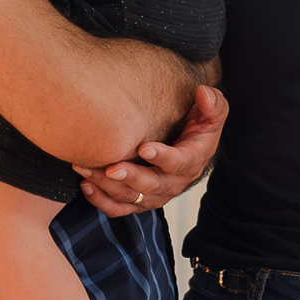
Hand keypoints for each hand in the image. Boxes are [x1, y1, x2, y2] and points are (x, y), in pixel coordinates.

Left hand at [72, 85, 226, 217]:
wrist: (190, 145)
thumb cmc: (199, 126)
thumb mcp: (213, 113)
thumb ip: (212, 104)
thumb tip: (204, 92)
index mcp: (192, 161)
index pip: (179, 162)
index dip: (162, 157)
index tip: (143, 148)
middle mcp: (174, 182)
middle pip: (152, 186)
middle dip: (131, 178)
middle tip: (111, 168)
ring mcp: (156, 193)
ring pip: (132, 198)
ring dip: (109, 187)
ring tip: (88, 170)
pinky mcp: (140, 199)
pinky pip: (120, 207)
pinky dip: (102, 201)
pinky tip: (86, 186)